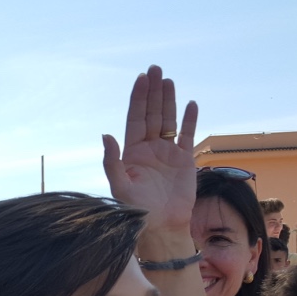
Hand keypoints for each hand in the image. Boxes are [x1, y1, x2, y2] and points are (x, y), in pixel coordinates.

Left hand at [102, 65, 198, 233]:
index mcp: (132, 152)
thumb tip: (106, 135)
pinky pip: (187, 135)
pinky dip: (189, 120)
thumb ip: (112, 161)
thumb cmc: (136, 210)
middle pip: (152, 114)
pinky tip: (190, 104)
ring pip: (169, 121)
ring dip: (169, 100)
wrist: (161, 226)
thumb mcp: (120, 186)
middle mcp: (149, 149)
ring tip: (169, 80)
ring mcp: (167, 153)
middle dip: (153, 92)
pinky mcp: (184, 160)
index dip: (138, 99)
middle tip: (155, 69)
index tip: (141, 79)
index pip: (135, 119)